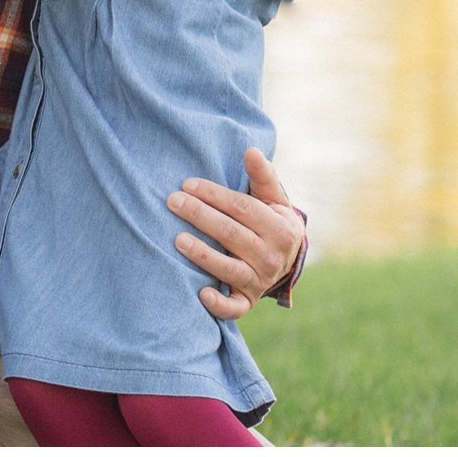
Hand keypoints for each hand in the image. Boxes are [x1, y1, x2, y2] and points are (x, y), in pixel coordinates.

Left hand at [167, 147, 306, 319]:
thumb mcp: (272, 198)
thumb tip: (251, 150)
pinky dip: (220, 303)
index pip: (241, 208)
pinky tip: (201, 293)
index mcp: (279, 228)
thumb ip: (262, 176)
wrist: (284, 260)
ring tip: (177, 239)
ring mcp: (259, 281)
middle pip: (230, 234)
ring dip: (202, 254)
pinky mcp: (248, 301)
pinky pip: (235, 307)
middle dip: (199, 216)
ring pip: (229, 267)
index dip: (213, 195)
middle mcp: (272, 257)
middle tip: (172, 201)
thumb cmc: (270, 220)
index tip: (187, 184)